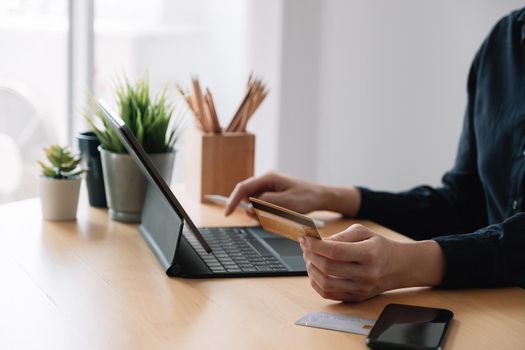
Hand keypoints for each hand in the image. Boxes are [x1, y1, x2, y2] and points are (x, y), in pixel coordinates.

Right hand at [225, 172, 326, 215]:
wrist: (320, 196)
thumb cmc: (306, 197)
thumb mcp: (286, 203)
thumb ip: (266, 204)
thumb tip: (249, 208)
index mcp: (268, 178)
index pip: (243, 188)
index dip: (233, 201)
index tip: (227, 213)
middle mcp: (266, 180)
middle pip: (246, 195)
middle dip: (250, 209)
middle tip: (263, 219)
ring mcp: (268, 187)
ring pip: (254, 202)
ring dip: (260, 212)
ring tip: (278, 216)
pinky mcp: (272, 194)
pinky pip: (261, 205)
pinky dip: (265, 212)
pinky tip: (278, 215)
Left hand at [299, 224, 444, 301]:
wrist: (399, 267)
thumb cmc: (379, 247)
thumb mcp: (363, 232)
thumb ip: (341, 235)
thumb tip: (319, 242)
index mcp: (369, 254)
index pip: (335, 252)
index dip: (315, 245)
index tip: (305, 239)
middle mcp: (366, 274)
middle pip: (328, 268)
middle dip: (310, 256)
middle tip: (305, 248)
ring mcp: (361, 288)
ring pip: (326, 283)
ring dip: (311, 270)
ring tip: (309, 259)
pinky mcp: (356, 298)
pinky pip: (329, 294)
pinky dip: (316, 283)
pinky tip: (315, 272)